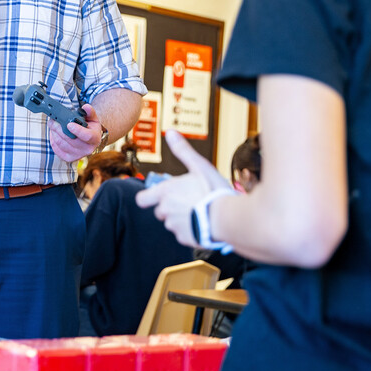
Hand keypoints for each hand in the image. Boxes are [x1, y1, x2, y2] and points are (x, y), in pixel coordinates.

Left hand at [49, 104, 101, 161]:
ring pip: (61, 144)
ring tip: (52, 125)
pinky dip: (53, 140)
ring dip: (54, 133)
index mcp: (95, 138)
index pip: (87, 136)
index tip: (69, 124)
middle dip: (59, 129)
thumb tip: (86, 107)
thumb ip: (89, 112)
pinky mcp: (68, 158)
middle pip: (70, 140)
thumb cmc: (90, 128)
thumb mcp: (92, 119)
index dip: (78, 131)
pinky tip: (54, 133)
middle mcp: (87, 149)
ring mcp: (78, 155)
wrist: (89, 140)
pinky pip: (57, 149)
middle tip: (52, 121)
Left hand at [136, 130, 232, 247]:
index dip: (148, 197)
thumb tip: (171, 132)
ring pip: (172, 222)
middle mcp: (165, 210)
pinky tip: (204, 222)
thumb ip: (183, 150)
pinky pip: (183, 233)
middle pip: (160, 210)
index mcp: (165, 193)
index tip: (160, 195)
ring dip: (182, 218)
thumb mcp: (199, 166)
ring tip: (200, 210)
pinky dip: (191, 229)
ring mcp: (174, 226)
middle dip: (171, 207)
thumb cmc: (213, 191)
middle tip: (190, 200)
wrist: (228, 218)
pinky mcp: (184, 238)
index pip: (142, 199)